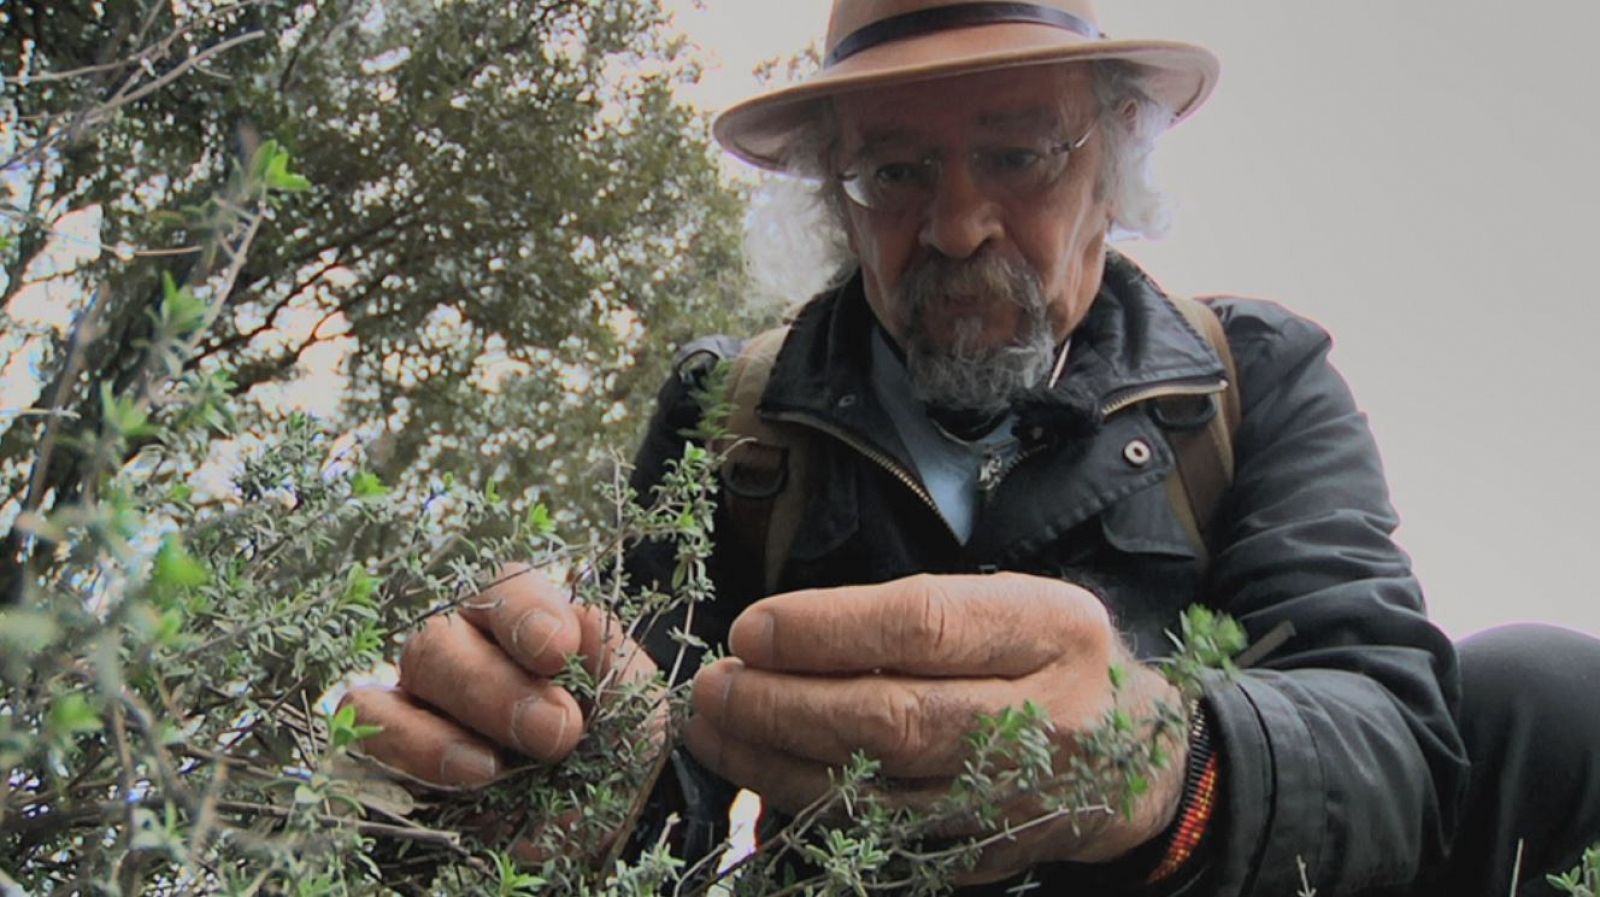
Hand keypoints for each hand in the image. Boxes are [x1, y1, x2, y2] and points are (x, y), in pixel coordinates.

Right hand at [342, 565, 656, 787]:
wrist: (612, 826)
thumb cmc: (623, 754)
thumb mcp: (641, 708)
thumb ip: (616, 660)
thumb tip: (584, 617)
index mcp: (526, 624)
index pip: (507, 588)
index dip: (525, 612)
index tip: (558, 650)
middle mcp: (466, 650)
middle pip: (444, 639)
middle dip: (498, 688)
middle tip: (557, 732)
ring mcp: (422, 700)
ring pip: (406, 678)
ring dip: (444, 727)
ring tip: (495, 770)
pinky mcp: (394, 754)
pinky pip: (369, 732)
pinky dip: (407, 752)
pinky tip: (466, 780)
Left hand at [684, 572, 1186, 883]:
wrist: (1138, 757)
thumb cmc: (1051, 658)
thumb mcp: (1015, 604)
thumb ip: (919, 615)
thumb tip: (783, 635)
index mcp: (1052, 629)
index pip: (924, 626)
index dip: (827, 630)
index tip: (752, 630)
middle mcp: (1044, 717)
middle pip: (894, 718)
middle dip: (785, 703)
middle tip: (715, 686)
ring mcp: (1018, 797)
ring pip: (879, 789)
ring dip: (778, 761)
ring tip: (716, 728)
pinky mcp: (990, 851)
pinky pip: (883, 833)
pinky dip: (810, 805)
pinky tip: (759, 776)